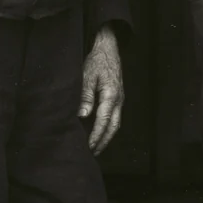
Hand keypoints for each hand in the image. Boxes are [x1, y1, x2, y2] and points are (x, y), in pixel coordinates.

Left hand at [79, 25, 123, 154]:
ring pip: (116, 123)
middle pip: (113, 126)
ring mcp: (120, 99)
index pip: (103, 121)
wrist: (109, 49)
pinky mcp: (118, 98)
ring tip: (96, 147)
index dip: (96, 135)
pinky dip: (108, 127)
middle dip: (103, 141)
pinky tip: (100, 131)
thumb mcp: (87, 75)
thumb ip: (85, 96)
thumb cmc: (97, 61)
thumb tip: (82, 115)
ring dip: (106, 136)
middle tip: (93, 153)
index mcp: (111, 95)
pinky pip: (115, 117)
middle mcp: (118, 100)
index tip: (89, 146)